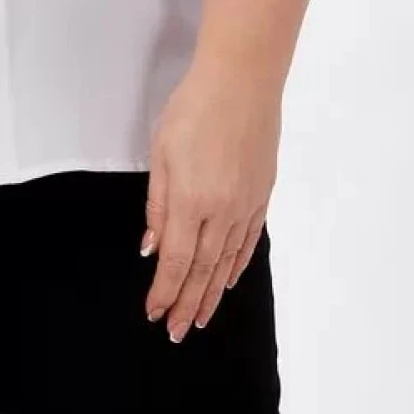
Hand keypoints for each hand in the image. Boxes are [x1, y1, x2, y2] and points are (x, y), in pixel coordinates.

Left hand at [141, 59, 280, 340]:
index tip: (155, 314)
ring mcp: (246, 205)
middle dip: (187, 304)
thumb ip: (157, 204)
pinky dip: (237, 266)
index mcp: (191, 201)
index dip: (164, 291)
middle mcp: (222, 212)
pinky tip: (229, 281)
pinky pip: (248, 242)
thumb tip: (151, 248)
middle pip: (202, 270)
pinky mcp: (262, 195)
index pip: (175, 261)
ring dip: (212, 293)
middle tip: (177, 332)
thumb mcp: (161, 152)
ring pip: (227, 262)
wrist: (242, 82)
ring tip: (201, 317)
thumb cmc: (194, 108)